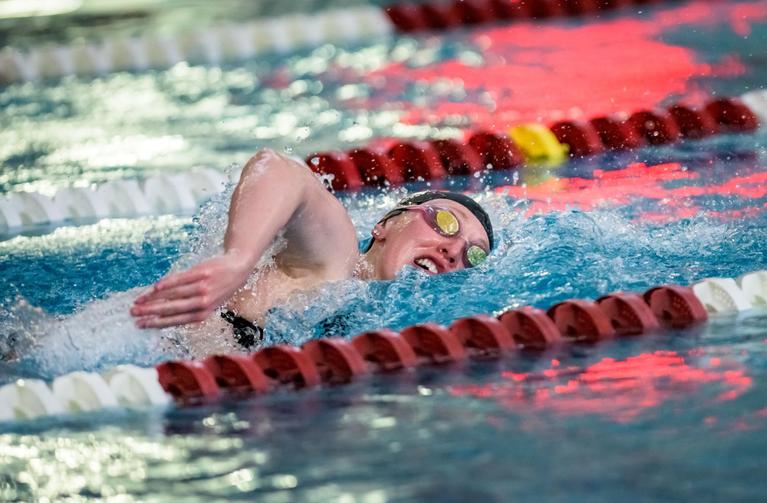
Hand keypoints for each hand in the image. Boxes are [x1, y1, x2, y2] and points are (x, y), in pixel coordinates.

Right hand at [130, 252, 250, 328]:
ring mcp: (203, 287)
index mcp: (204, 313)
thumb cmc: (219, 288)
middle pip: (172, 309)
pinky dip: (166, 283)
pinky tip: (154, 288)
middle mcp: (204, 302)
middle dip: (150, 312)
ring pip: (173, 294)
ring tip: (138, 301)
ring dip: (153, 298)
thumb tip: (160, 315)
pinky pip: (180, 279)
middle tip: (133, 313)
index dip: (157, 323)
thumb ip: (188, 309)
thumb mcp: (208, 303)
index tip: (140, 324)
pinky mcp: (201, 273)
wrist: (238, 268)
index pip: (176, 321)